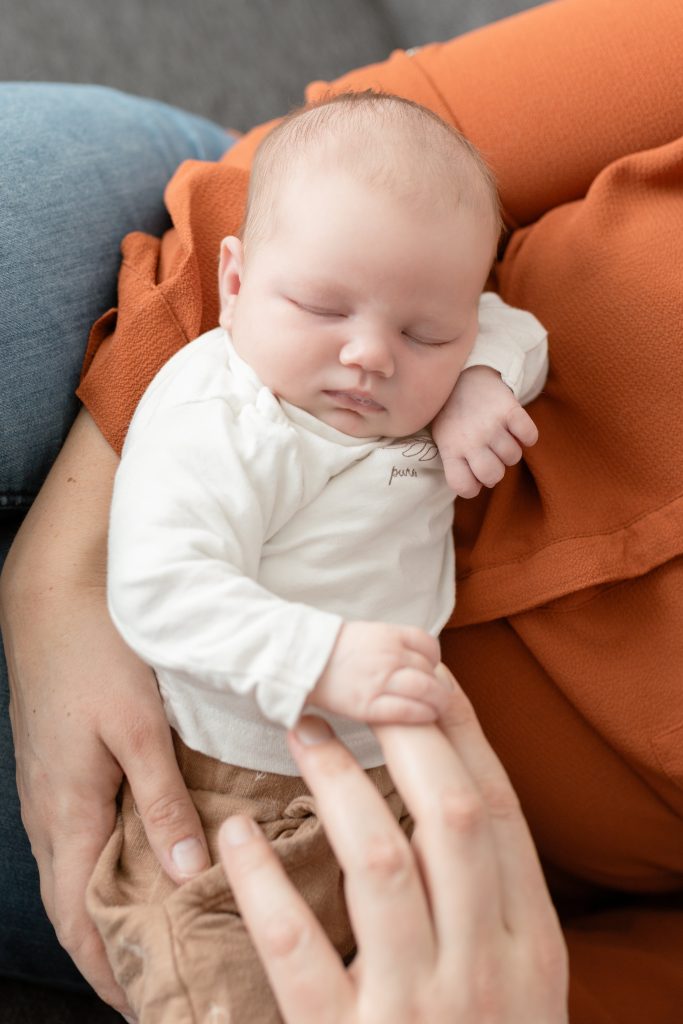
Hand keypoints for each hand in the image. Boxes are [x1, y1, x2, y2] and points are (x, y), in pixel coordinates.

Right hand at [0, 412, 209, 1014]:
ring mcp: (52, 791)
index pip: (81, 923)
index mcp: (66, 815)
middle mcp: (51, 815)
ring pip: (81, 873)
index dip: (113, 974)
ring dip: (115, 911)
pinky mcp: (64, 767)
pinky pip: (85, 835)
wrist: (54, 596)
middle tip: (166, 985)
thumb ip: (162, 801)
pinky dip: (112, 865)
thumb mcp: (138, 728)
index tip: (153, 1010)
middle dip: (116, 954)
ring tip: (164, 936)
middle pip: (78, 908)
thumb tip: (184, 874)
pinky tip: (149, 860)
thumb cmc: (96, 655)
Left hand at [219, 667, 568, 1023]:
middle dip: (406, 736)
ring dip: (336, 784)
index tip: (426, 677)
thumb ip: (491, 895)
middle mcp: (486, 968)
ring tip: (300, 731)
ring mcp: (416, 1007)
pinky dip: (262, 882)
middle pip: (451, 815)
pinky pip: (296, 947)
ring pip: (379, 861)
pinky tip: (236, 835)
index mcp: (531, 944)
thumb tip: (449, 782)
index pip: (500, 809)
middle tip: (358, 686)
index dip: (462, 733)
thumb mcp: (515, 978)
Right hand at [308, 621, 448, 723]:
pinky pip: (407, 710)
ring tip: (436, 708)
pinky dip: (422, 715)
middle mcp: (389, 655)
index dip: (434, 660)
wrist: (298, 660)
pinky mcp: (369, 705)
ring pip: (426, 690)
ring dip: (437, 701)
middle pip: (430, 670)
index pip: (428, 645)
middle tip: (436, 694)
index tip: (430, 670)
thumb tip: (411, 658)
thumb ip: (389, 645)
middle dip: (437, 684)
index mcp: (388, 635)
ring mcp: (380, 680)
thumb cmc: (327, 649)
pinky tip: (424, 717)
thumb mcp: (364, 634)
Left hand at [432, 365, 538, 497]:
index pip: (464, 487)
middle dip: (496, 472)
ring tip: (500, 437)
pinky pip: (530, 436)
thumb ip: (457, 464)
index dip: (473, 487)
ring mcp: (491, 424)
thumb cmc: (453, 415)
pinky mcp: (509, 409)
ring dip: (510, 451)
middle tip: (490, 457)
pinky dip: (527, 436)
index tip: (474, 476)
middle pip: (494, 475)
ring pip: (514, 457)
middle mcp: (470, 439)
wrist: (462, 374)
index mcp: (451, 449)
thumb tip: (480, 485)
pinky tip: (515, 429)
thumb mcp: (443, 439)